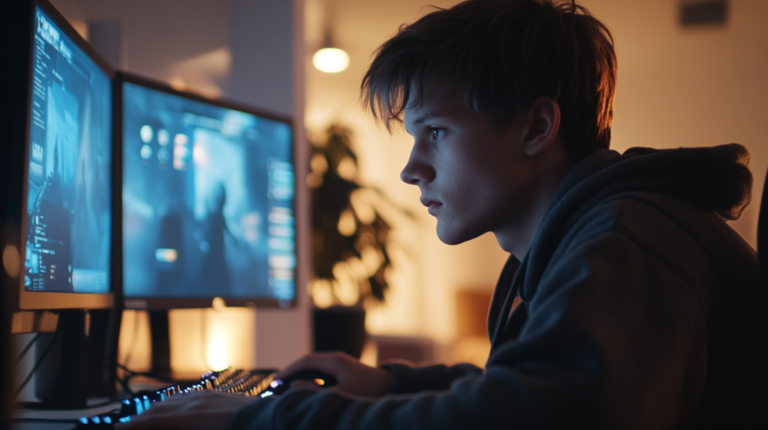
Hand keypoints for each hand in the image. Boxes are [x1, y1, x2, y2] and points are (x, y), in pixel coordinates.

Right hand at [114, 390, 254, 429]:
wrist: (271, 421)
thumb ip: (180, 427)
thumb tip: (166, 424)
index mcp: (192, 416)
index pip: (156, 420)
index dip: (136, 425)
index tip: (121, 429)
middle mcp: (198, 402)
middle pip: (162, 408)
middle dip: (143, 417)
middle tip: (129, 426)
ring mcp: (210, 396)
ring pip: (176, 400)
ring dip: (159, 408)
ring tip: (148, 417)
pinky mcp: (221, 395)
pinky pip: (192, 396)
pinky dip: (177, 402)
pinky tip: (177, 406)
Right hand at [277, 351, 394, 396]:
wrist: (392, 386)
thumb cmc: (369, 391)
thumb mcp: (342, 392)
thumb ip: (317, 391)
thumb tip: (296, 385)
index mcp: (334, 361)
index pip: (305, 361)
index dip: (289, 370)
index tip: (276, 381)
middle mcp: (336, 359)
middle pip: (308, 362)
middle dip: (293, 372)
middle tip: (279, 385)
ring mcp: (341, 364)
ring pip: (315, 366)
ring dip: (302, 374)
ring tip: (290, 387)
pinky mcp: (346, 370)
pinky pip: (323, 371)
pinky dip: (312, 377)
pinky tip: (309, 388)